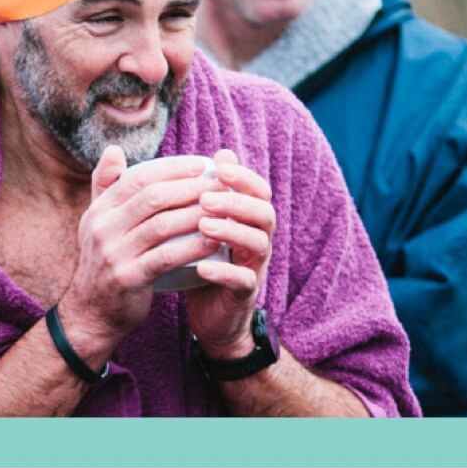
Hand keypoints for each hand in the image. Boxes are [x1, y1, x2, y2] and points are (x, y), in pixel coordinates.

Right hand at [58, 146, 221, 347]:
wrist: (91, 313)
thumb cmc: (105, 262)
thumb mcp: (97, 222)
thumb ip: (105, 186)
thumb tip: (114, 149)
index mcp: (99, 210)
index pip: (138, 178)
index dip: (172, 169)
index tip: (202, 165)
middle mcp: (103, 228)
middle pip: (152, 198)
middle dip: (189, 188)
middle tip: (218, 186)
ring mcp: (114, 254)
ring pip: (162, 225)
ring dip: (196, 214)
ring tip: (221, 210)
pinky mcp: (129, 278)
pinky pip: (166, 257)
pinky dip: (192, 247)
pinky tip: (213, 242)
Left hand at [186, 149, 275, 358]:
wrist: (209, 315)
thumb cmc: (203, 259)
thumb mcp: (202, 224)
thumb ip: (208, 192)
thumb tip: (217, 152)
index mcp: (248, 220)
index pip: (258, 191)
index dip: (244, 176)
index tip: (219, 167)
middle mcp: (258, 240)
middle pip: (264, 213)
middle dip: (237, 202)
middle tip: (206, 198)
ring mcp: (255, 267)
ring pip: (259, 244)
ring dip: (232, 231)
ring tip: (203, 225)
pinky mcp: (245, 294)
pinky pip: (244, 280)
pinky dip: (225, 272)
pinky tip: (202, 266)